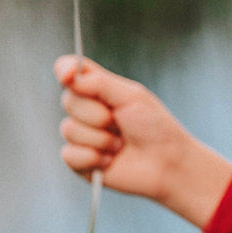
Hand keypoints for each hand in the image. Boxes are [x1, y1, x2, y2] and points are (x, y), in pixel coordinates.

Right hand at [54, 56, 231, 228]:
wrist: (166, 163)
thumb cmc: (154, 126)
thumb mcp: (131, 97)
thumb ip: (99, 84)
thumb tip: (70, 77)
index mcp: (97, 89)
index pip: (68, 70)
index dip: (64, 70)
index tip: (69, 76)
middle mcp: (86, 110)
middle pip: (69, 101)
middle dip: (98, 114)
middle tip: (120, 122)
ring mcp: (81, 136)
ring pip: (69, 129)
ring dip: (100, 139)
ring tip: (120, 144)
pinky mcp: (79, 161)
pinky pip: (69, 155)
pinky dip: (93, 158)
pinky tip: (111, 160)